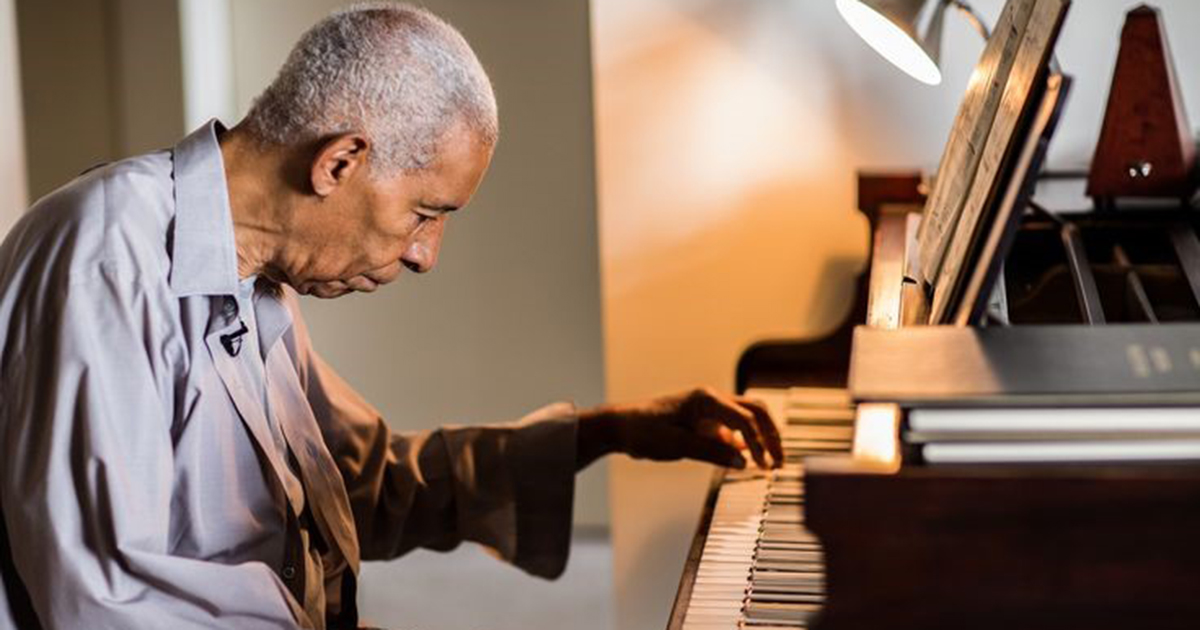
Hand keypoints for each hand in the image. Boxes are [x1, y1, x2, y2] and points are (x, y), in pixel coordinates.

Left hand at [576, 387, 783, 470]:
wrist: (620, 426)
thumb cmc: (643, 431)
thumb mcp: (676, 445)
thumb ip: (710, 452)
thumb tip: (742, 462)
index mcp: (706, 399)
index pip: (745, 420)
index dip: (760, 443)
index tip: (765, 467)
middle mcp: (711, 399)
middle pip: (755, 411)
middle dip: (771, 435)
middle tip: (779, 461)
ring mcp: (709, 409)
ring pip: (747, 417)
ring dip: (761, 436)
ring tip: (769, 461)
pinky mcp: (704, 420)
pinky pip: (732, 428)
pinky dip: (745, 441)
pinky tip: (748, 459)